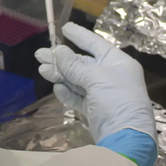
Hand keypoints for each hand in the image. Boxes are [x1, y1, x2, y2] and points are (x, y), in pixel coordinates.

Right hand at [35, 22, 156, 143]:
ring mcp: (103, 93)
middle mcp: (111, 75)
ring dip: (60, 74)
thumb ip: (75, 66)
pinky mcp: (95, 109)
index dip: (80, 36)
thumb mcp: (96, 79)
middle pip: (83, 63)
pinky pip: (79, 97)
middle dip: (61, 59)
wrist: (125, 138)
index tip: (64, 27)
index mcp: (117, 62)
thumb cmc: (116, 100)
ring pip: (77, 79)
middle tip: (39, 54)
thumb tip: (58, 51)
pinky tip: (57, 88)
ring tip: (42, 70)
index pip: (95, 44)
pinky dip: (68, 92)